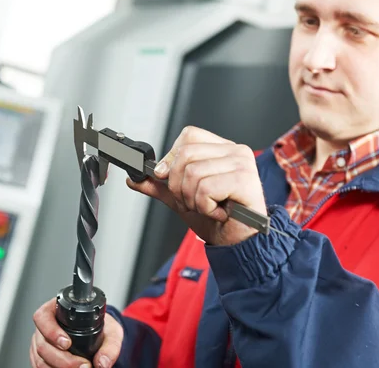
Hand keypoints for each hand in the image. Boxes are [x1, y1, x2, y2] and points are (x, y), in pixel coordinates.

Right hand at [30, 298, 123, 367]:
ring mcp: (40, 344)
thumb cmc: (101, 327)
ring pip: (40, 360)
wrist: (100, 339)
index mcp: (56, 311)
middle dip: (63, 359)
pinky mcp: (41, 359)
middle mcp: (44, 328)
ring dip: (59, 367)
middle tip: (83, 365)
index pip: (43, 317)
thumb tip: (102, 363)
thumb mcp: (111, 330)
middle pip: (42, 344)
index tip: (67, 343)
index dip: (51, 331)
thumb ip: (111, 345)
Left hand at [127, 126, 266, 245]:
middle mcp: (235, 151)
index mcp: (222, 149)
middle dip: (179, 186)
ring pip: (193, 173)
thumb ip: (160, 187)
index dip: (172, 158)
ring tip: (208, 208)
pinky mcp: (244, 180)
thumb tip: (135, 178)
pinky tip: (218, 212)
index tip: (168, 178)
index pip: (189, 136)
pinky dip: (205, 206)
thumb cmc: (218, 219)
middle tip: (194, 202)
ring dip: (193, 200)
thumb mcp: (182, 199)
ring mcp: (242, 164)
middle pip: (186, 154)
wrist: (237, 242)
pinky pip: (205, 188)